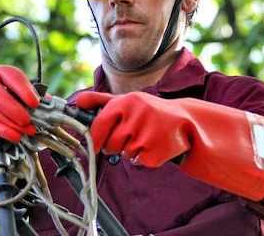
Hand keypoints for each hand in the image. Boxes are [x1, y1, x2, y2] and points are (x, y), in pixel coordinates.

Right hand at [0, 65, 39, 141]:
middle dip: (14, 109)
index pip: (10, 75)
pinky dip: (2, 131)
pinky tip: (14, 136)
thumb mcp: (15, 90)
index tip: (35, 103)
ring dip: (11, 123)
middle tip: (28, 120)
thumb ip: (31, 95)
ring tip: (26, 130)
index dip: (23, 89)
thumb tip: (50, 104)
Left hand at [75, 91, 190, 166]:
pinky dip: (142, 158)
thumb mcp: (127, 101)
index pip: (100, 124)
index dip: (93, 138)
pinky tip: (153, 146)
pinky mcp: (157, 152)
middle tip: (128, 137)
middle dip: (115, 145)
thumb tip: (78, 102)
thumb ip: (100, 101)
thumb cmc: (149, 111)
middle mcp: (137, 115)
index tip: (93, 146)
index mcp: (127, 101)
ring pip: (124, 153)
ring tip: (145, 138)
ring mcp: (148, 134)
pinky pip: (137, 162)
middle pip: (110, 144)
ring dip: (130, 150)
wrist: (185, 121)